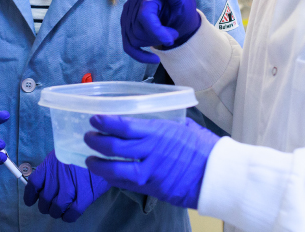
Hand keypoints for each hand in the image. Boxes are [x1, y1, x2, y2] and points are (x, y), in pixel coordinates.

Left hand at [22, 151, 110, 221]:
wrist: (104, 148)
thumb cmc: (84, 148)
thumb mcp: (65, 151)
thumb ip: (55, 166)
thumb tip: (46, 182)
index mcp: (50, 164)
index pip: (33, 184)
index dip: (30, 195)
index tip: (30, 200)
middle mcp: (57, 176)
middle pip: (44, 198)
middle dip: (45, 205)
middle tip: (48, 205)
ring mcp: (70, 187)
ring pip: (56, 207)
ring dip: (55, 212)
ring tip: (58, 210)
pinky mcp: (84, 196)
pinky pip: (72, 213)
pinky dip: (68, 216)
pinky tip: (68, 215)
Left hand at [83, 116, 219, 209]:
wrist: (217, 174)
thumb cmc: (203, 147)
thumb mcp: (183, 126)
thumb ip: (164, 123)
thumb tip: (151, 117)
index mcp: (159, 131)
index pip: (124, 125)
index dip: (105, 122)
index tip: (95, 119)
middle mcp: (151, 151)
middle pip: (114, 147)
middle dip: (96, 141)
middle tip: (88, 137)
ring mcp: (150, 171)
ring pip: (115, 169)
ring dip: (98, 164)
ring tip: (89, 160)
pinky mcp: (152, 187)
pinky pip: (127, 183)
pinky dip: (114, 179)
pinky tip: (107, 175)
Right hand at [120, 0, 201, 62]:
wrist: (179, 18)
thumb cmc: (182, 8)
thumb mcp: (183, 0)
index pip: (144, 16)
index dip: (157, 31)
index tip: (172, 38)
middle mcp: (134, 1)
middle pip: (138, 30)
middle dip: (157, 37)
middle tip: (172, 34)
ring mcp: (127, 14)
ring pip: (133, 38)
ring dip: (151, 42)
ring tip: (164, 35)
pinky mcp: (126, 26)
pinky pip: (127, 45)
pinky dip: (139, 55)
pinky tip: (153, 59)